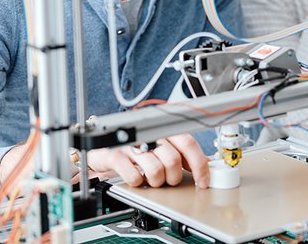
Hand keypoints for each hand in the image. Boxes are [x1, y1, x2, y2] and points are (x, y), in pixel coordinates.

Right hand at [85, 134, 209, 188]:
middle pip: (173, 159)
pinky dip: (137, 181)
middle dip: (173, 176)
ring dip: (156, 181)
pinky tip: (136, 176)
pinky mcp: (115, 154)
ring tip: (150, 178)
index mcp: (162, 127)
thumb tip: (206, 164)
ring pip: (156, 170)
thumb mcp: (160, 144)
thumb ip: (181, 151)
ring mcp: (130, 143)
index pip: (188, 143)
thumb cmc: (134, 146)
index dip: (199, 165)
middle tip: (167, 178)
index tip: (203, 181)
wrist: (101, 146)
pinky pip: (134, 176)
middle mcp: (147, 132)